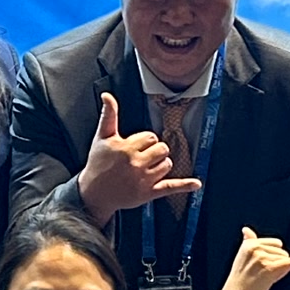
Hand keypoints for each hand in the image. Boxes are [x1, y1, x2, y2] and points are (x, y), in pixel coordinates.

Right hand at [75, 90, 199, 214]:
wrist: (93, 193)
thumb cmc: (97, 164)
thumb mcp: (101, 138)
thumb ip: (108, 115)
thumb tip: (107, 95)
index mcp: (126, 148)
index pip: (150, 137)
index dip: (145, 141)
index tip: (134, 147)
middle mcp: (136, 163)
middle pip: (162, 149)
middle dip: (155, 151)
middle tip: (141, 158)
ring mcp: (143, 180)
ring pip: (167, 164)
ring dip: (160, 165)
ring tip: (146, 169)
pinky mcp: (148, 193)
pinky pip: (170, 187)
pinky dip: (185, 186)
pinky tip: (196, 184)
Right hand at [215, 229, 289, 289]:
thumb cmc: (240, 280)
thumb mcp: (242, 257)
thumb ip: (248, 241)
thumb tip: (246, 230)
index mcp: (250, 243)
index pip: (275, 244)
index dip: (273, 256)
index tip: (260, 267)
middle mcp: (256, 248)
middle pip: (282, 251)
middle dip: (277, 262)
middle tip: (261, 275)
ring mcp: (264, 258)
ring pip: (285, 259)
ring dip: (279, 270)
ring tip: (263, 278)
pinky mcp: (271, 268)